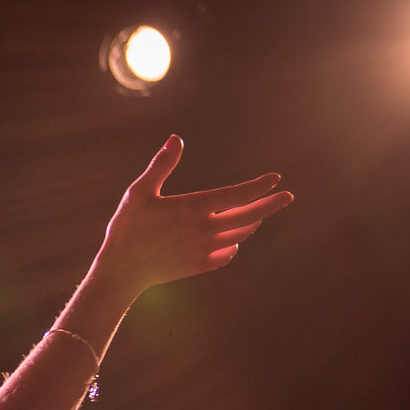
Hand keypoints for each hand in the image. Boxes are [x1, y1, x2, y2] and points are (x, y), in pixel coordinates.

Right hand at [94, 136, 293, 293]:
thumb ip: (162, 165)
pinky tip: (232, 243)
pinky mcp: (198, 266)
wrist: (122, 271)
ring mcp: (204, 250)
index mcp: (195, 208)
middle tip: (286, 198)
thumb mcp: (139, 192)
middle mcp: (206, 229)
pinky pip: (226, 256)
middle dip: (270, 205)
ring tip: (257, 216)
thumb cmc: (127, 228)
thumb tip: (176, 138)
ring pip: (239, 235)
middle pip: (248, 216)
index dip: (260, 186)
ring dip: (251, 224)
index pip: (239, 194)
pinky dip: (233, 247)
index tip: (275, 178)